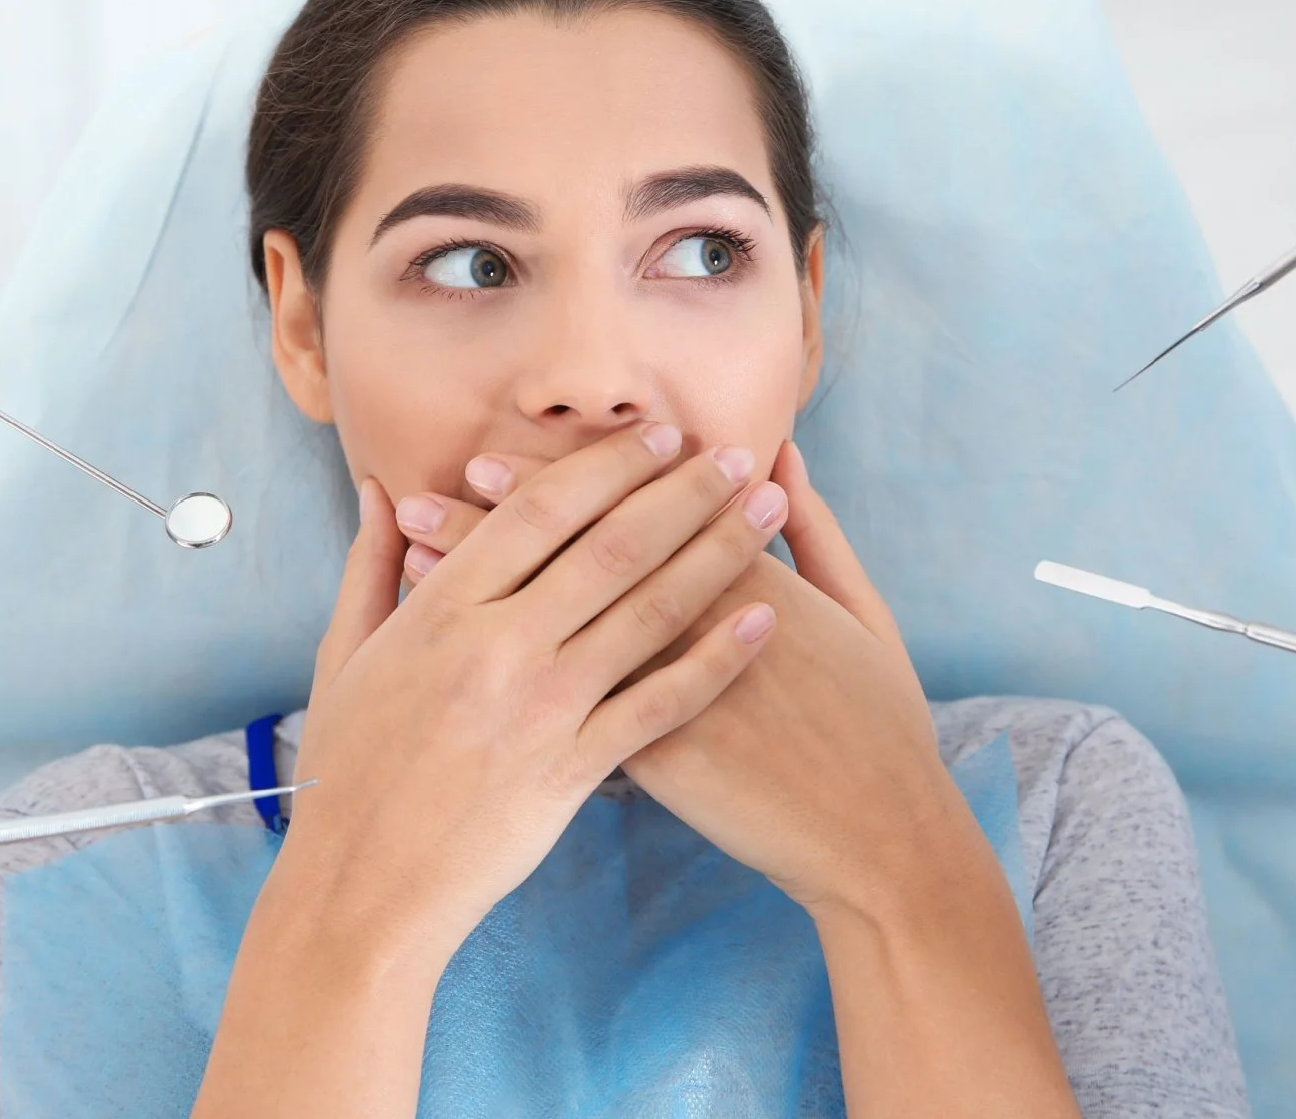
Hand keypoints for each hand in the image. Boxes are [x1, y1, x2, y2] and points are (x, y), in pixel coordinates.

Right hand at [196, 425, 784, 1118]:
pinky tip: (765, 622)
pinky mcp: (573, 771)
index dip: (608, 466)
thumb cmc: (349, 770)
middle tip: (736, 455)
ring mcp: (541, 710)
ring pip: (649, 612)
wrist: (362, 887)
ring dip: (720, 553)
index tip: (661, 437)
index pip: (540, 510)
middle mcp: (497, 648)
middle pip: (611, 546)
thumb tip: (380, 489)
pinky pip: (661, 704)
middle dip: (684, 492)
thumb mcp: (345, 656)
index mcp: (441, 610)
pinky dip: (717, 659)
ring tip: (770, 513)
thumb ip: (371, 566)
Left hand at [400, 441, 1075, 1115]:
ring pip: (556, 629)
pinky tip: (460, 662)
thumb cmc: (877, 722)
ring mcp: (670, 696)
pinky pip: (566, 709)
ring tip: (416, 572)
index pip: (631, 514)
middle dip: (492, 533)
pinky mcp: (657, 760)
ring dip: (486, 600)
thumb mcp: (860, 612)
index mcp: (742, 581)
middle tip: (422, 499)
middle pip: (574, 564)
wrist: (879, 834)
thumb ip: (815, 533)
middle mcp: (693, 628)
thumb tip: (785, 463)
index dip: (551, 489)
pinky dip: (508, 676)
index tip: (488, 461)